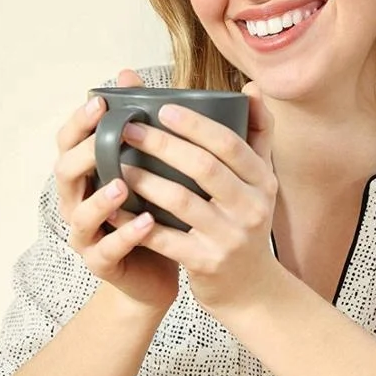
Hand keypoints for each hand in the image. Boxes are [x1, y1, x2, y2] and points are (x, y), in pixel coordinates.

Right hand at [54, 69, 179, 314]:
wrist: (155, 272)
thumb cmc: (150, 211)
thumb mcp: (146, 166)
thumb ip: (136, 125)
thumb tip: (128, 73)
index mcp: (85, 174)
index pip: (68, 142)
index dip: (78, 123)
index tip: (100, 103)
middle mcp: (77, 201)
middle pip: (63, 173)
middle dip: (83, 153)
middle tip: (107, 138)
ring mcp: (86, 234)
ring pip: (80, 214)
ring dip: (100, 198)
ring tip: (123, 185)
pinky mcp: (101, 263)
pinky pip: (107, 250)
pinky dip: (126, 235)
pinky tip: (147, 223)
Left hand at [115, 81, 281, 317]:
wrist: (250, 289)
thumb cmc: (245, 223)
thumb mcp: (261, 182)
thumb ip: (257, 135)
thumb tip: (251, 87)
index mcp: (262, 181)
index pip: (230, 144)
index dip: (197, 125)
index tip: (164, 109)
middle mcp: (250, 208)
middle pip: (204, 168)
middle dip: (163, 145)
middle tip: (129, 130)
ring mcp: (228, 238)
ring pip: (181, 202)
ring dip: (145, 180)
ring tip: (117, 164)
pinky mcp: (205, 263)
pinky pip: (164, 238)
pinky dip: (136, 222)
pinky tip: (113, 207)